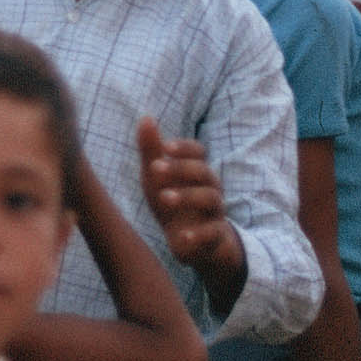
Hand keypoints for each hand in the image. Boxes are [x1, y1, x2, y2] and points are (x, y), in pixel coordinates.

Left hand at [137, 123, 240, 278]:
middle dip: (181, 168)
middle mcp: (210, 188)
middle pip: (204, 171)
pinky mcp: (215, 237)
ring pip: (210, 198)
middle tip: (155, 169)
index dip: (184, 148)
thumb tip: (146, 117)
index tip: (166, 146)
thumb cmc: (172, 202)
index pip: (198, 152)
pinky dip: (198, 235)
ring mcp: (215, 212)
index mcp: (197, 171)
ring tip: (164, 198)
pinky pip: (213, 233)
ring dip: (187, 196)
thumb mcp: (157, 179)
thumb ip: (152, 150)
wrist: (190, 243)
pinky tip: (181, 237)